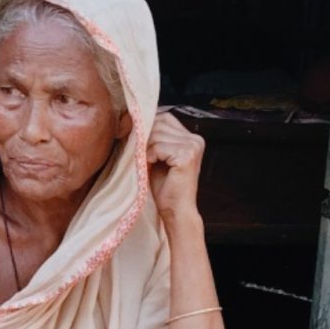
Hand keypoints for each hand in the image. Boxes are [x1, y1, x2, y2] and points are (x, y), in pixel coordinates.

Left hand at [147, 111, 205, 226]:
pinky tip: (151, 165)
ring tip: (147, 162)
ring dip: (146, 148)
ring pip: (158, 134)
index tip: (138, 141)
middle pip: (160, 123)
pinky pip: (159, 146)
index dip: (148, 127)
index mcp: (192, 137)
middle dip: (145, 137)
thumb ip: (153, 138)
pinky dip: (150, 155)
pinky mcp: (187, 155)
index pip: (165, 117)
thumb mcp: (158, 157)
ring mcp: (193, 146)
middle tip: (140, 154)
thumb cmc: (165, 187)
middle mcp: (196, 139)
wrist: (176, 210)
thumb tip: (134, 119)